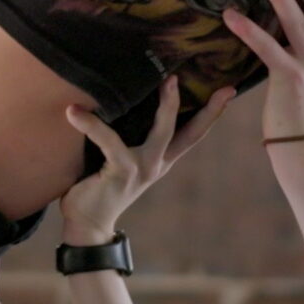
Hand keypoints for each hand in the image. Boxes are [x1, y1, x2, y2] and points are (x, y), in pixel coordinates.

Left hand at [59, 78, 234, 246]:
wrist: (86, 224)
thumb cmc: (98, 185)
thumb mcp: (120, 159)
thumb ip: (126, 135)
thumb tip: (118, 97)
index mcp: (160, 159)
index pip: (192, 133)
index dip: (212, 113)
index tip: (229, 91)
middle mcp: (156, 163)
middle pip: (187, 131)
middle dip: (206, 106)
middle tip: (217, 84)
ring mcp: (142, 168)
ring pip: (163, 130)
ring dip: (167, 105)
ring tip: (166, 80)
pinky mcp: (122, 171)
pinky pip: (108, 140)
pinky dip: (90, 124)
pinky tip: (73, 112)